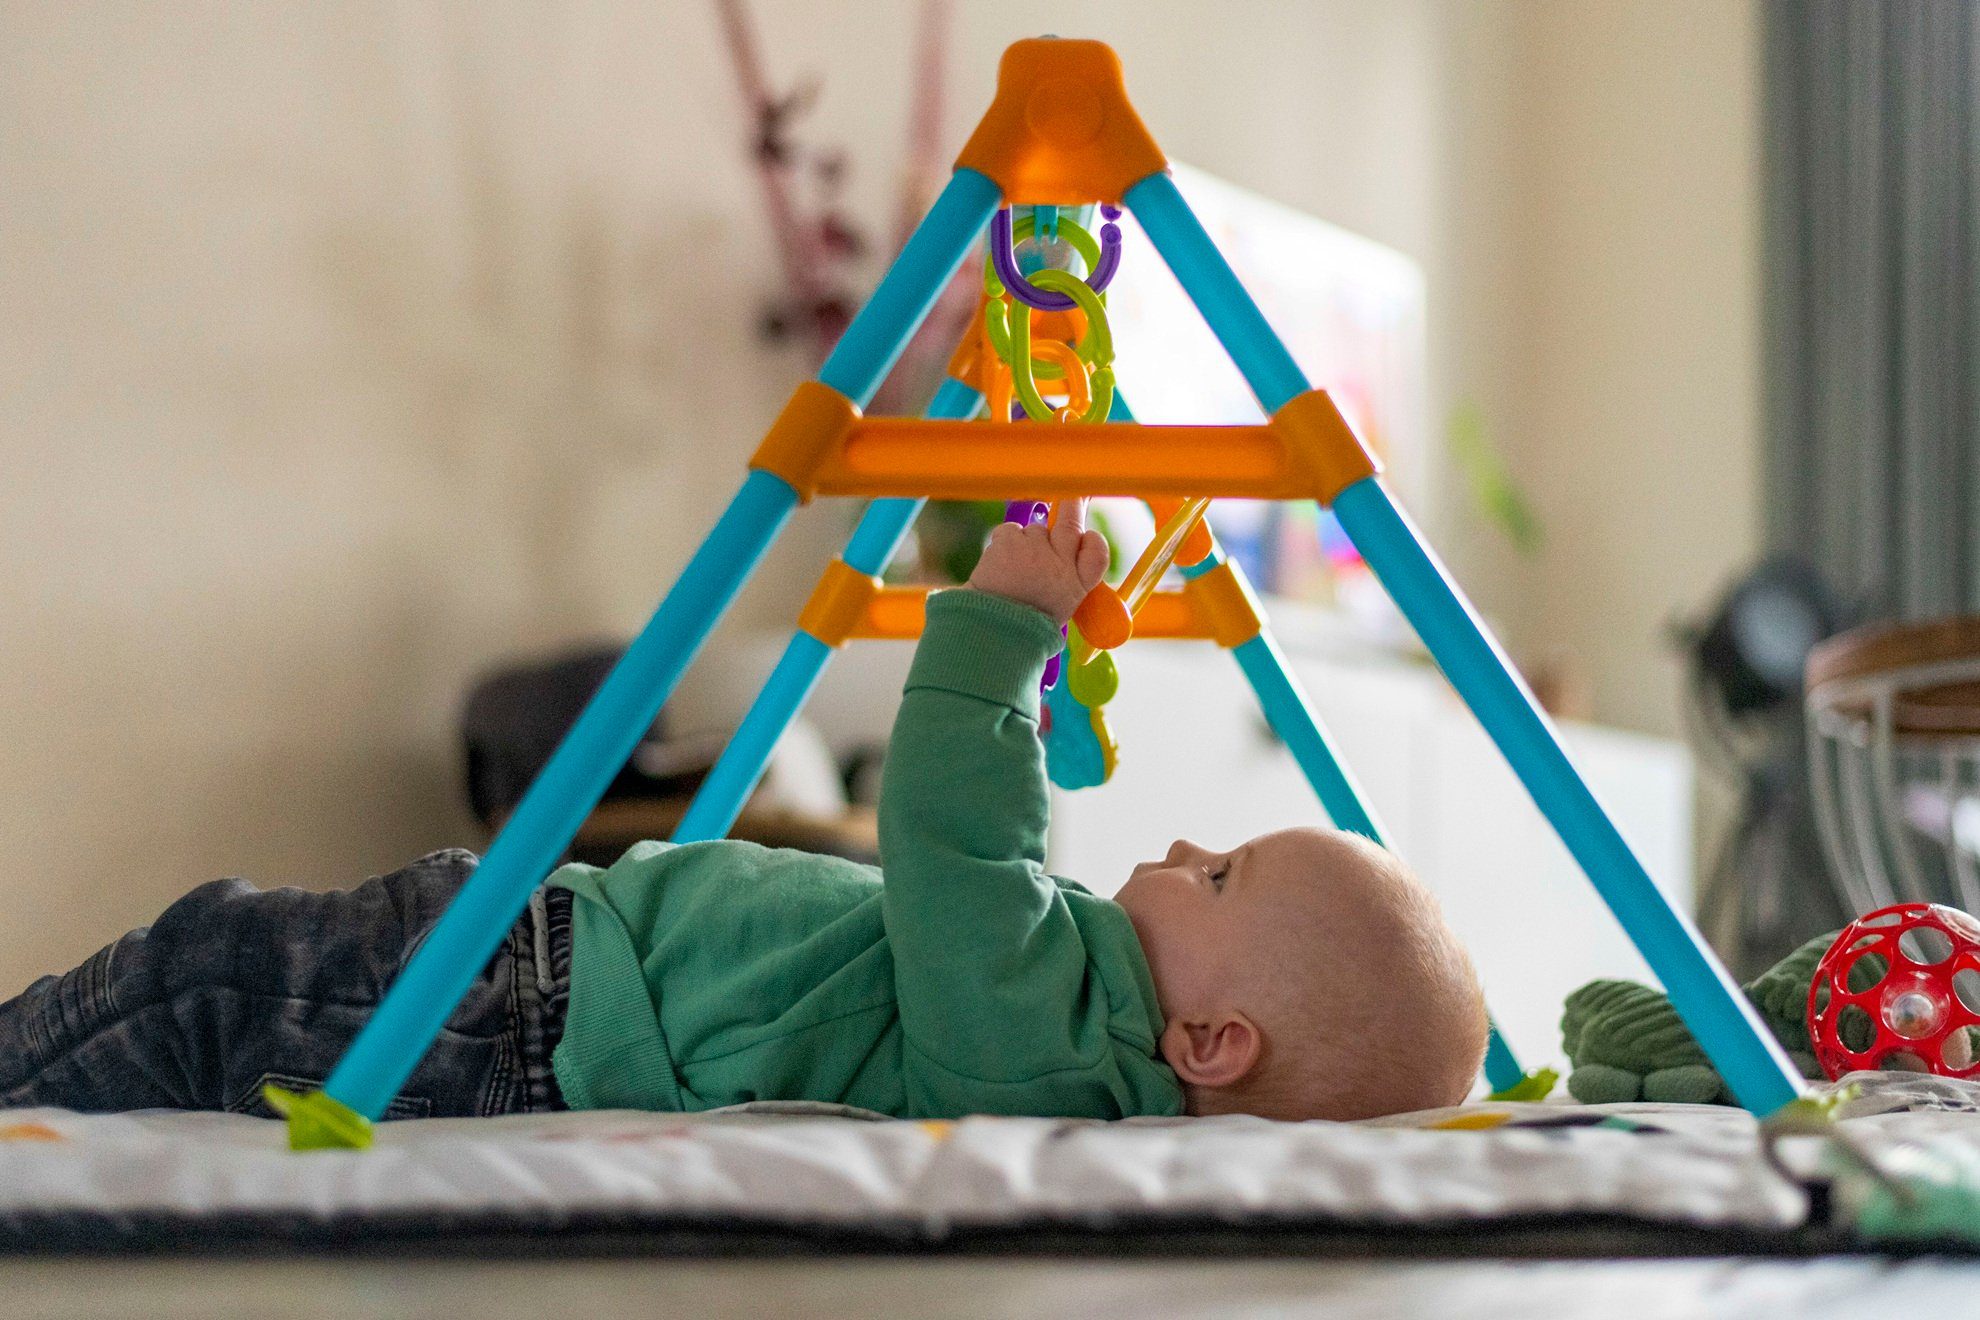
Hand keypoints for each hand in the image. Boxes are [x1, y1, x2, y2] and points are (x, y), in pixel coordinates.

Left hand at [968, 499, 1109, 625]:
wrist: (990, 632)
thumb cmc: (1021, 625)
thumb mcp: (1055, 610)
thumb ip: (1061, 583)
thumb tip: (1060, 558)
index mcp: (1076, 586)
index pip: (1097, 552)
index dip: (1093, 540)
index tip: (1087, 535)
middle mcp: (1061, 564)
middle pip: (1071, 523)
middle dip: (1073, 505)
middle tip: (1074, 496)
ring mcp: (1036, 550)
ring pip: (1033, 530)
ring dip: (1023, 543)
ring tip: (1011, 572)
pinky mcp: (1011, 541)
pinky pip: (1009, 530)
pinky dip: (1003, 543)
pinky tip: (997, 566)